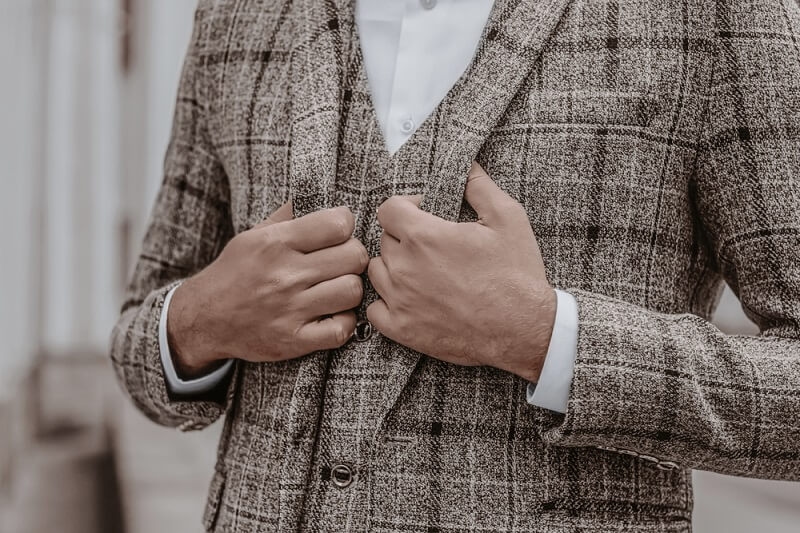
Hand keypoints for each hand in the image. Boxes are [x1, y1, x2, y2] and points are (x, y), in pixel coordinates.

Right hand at [168, 202, 368, 377]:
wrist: (203, 318)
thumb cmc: (235, 272)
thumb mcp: (254, 235)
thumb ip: (289, 216)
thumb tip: (323, 196)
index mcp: (275, 243)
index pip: (338, 224)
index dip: (345, 225)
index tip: (337, 233)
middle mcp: (284, 275)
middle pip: (354, 257)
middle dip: (353, 256)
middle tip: (340, 262)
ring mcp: (290, 310)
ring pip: (353, 291)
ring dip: (349, 289)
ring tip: (336, 288)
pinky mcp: (294, 340)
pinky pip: (342, 329)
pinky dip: (343, 322)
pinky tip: (332, 314)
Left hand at [366, 162, 555, 382]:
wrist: (524, 329)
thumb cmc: (516, 274)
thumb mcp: (507, 218)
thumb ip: (479, 186)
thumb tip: (466, 166)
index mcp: (423, 237)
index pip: (388, 209)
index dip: (406, 207)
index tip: (423, 214)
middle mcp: (404, 267)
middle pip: (384, 240)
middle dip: (404, 237)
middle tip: (431, 246)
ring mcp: (399, 301)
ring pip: (377, 272)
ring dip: (394, 268)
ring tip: (421, 272)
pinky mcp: (402, 329)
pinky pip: (375, 310)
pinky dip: (388, 304)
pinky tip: (409, 300)